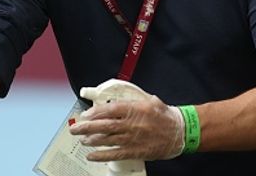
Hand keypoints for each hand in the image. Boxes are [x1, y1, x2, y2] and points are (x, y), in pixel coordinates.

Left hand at [69, 95, 183, 161]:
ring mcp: (133, 138)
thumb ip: (131, 100)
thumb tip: (115, 100)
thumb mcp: (148, 100)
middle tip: (75, 128)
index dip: (95, 112)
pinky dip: (102, 155)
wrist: (180, 132)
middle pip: (104, 125)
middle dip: (87, 127)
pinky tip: (92, 155)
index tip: (86, 114)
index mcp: (134, 109)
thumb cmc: (164, 115)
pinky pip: (115, 154)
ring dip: (92, 140)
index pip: (109, 109)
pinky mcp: (136, 151)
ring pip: (107, 139)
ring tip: (82, 140)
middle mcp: (132, 124)